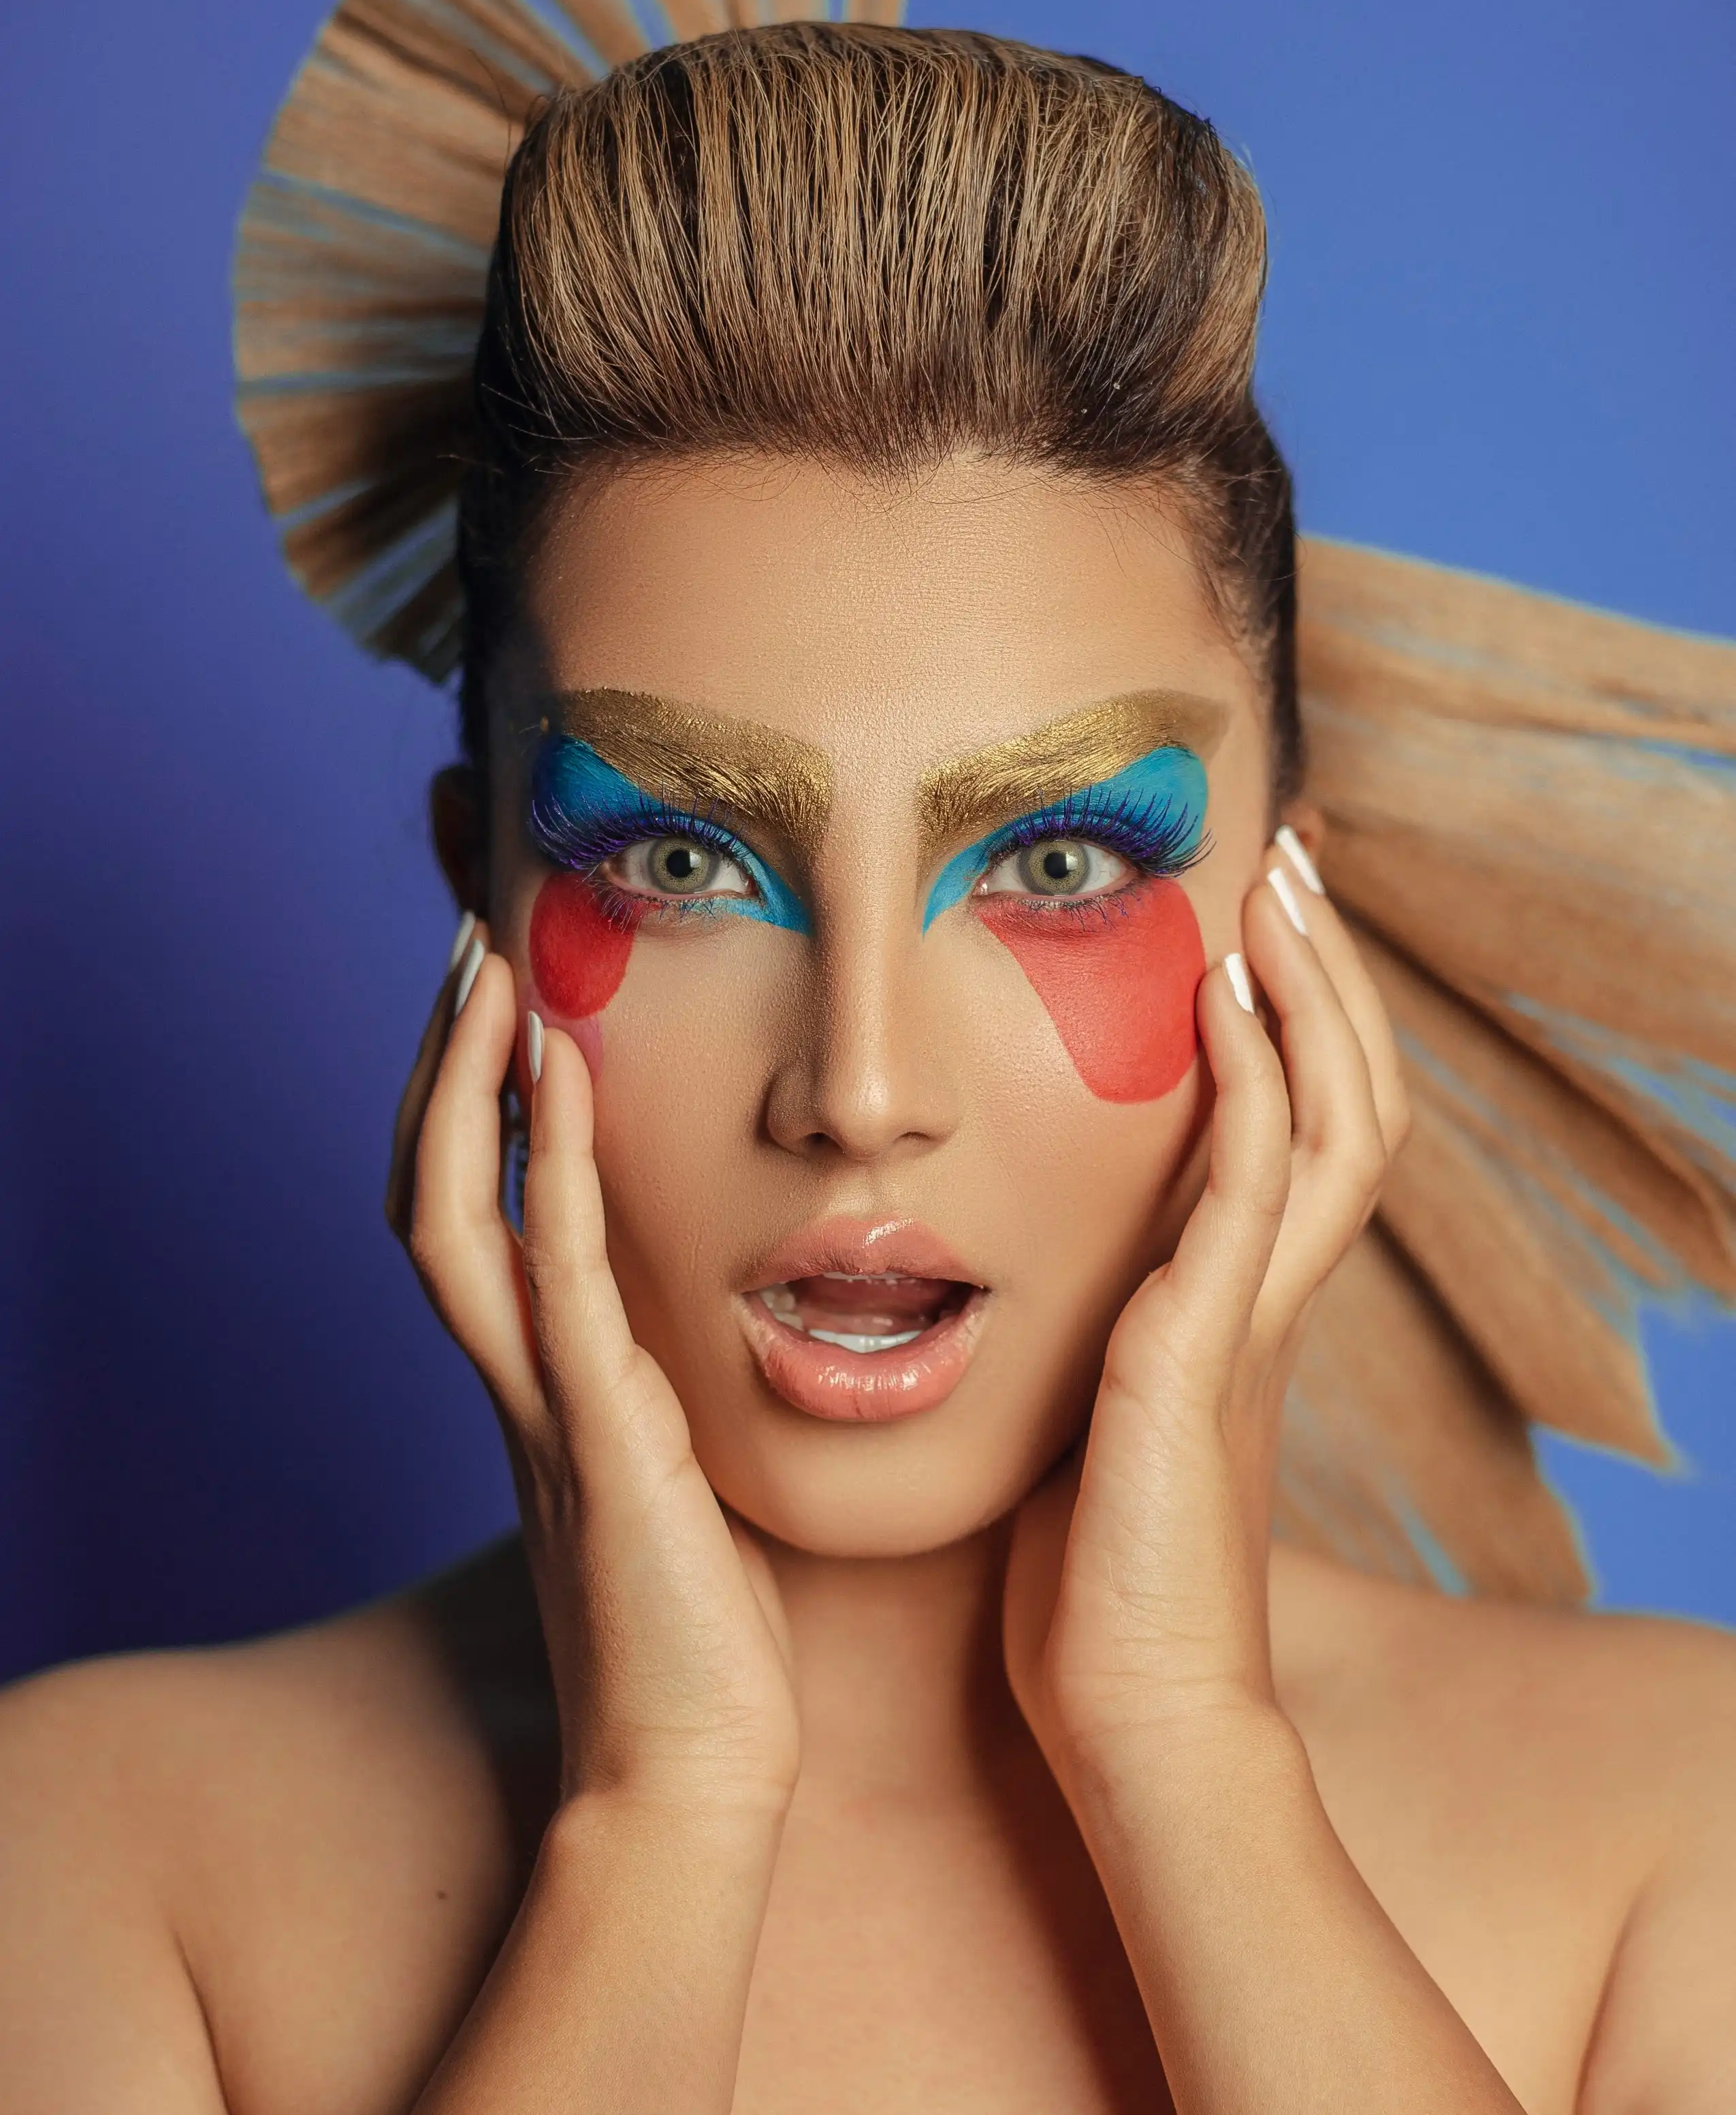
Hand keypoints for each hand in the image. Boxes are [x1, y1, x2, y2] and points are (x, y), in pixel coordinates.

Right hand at [388, 929, 800, 1820]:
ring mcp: (543, 1406)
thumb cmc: (706, 1633)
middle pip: (429, 1191)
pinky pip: (552, 1273)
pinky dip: (541, 1166)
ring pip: (453, 1215)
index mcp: (548, 1390)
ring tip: (491, 971)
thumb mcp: (683, 1481)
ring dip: (465, 1087)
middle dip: (442, 1068)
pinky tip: (557, 1076)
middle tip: (473, 949)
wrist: (699, 1766)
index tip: (508, 1003)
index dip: (472, 1109)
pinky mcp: (594, 1434)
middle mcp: (521, 1384)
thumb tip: (717, 1338)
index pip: (476, 1215)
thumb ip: (674, 1404)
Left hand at [1003, 843, 1408, 1784]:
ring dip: (1308, 993)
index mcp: (1240, 1311)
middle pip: (1350, 1097)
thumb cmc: (1098, 1579)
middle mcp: (1267, 1300)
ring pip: (1331, 1117)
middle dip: (1326, 975)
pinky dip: (1249, 1079)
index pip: (1303, 1130)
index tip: (1256, 923)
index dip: (1300, 1023)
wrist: (1130, 1709)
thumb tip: (1049, 1285)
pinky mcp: (1204, 1349)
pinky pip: (1251, 1184)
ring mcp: (1249, 1320)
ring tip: (1274, 883)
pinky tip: (1220, 993)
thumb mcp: (1100, 1421)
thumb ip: (1102, 1340)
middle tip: (1290, 860)